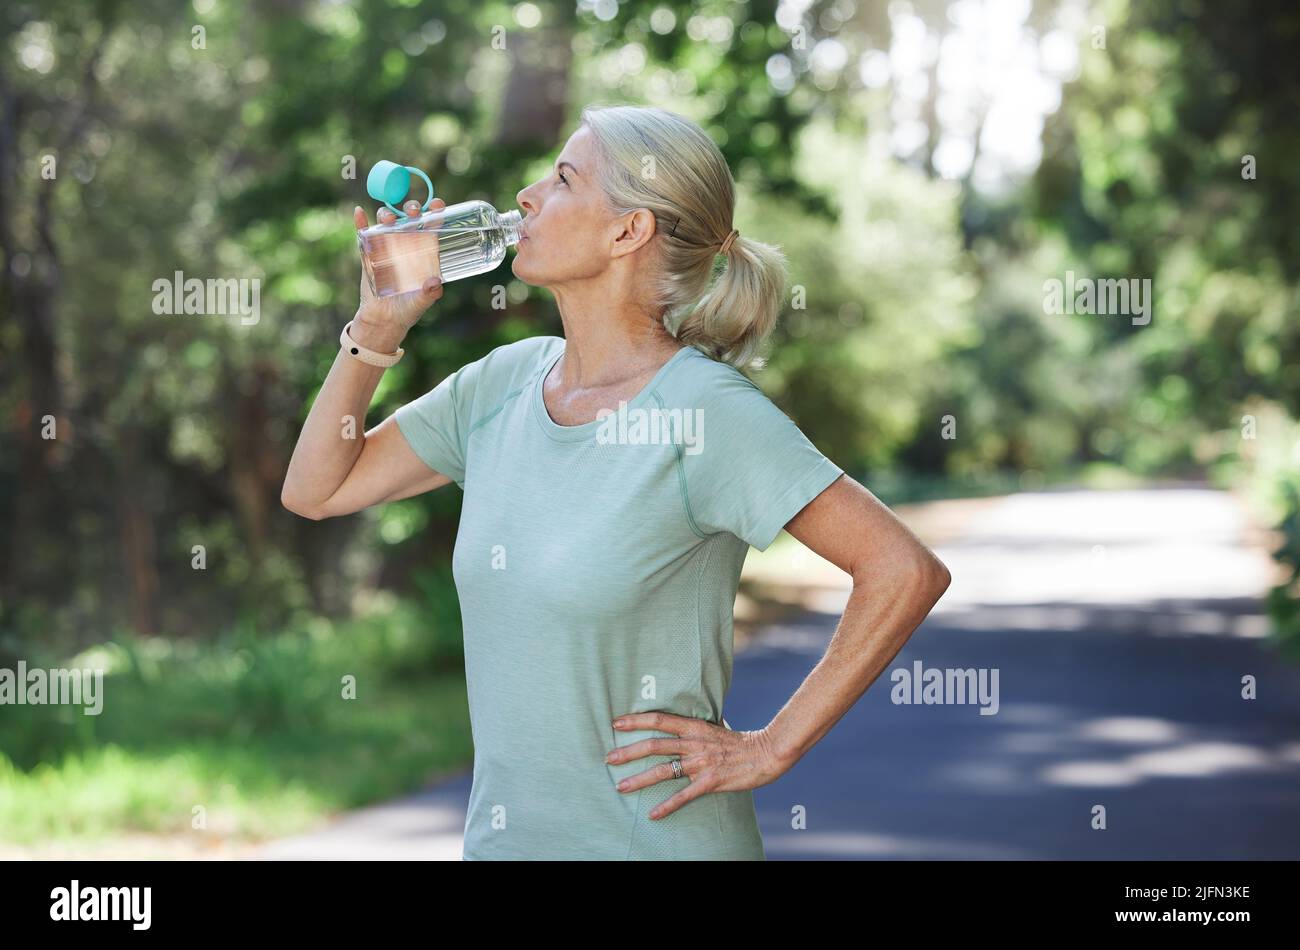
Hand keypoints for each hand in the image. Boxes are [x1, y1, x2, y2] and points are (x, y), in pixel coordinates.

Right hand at [351, 197, 446, 350]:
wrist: (383, 321)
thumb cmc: (407, 310)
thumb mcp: (420, 303)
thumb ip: (429, 294)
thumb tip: (435, 284)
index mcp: (424, 252)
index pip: (431, 226)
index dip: (435, 212)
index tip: (438, 205)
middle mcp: (407, 244)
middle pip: (409, 218)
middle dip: (411, 209)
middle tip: (413, 211)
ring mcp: (387, 246)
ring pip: (387, 222)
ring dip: (387, 215)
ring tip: (388, 219)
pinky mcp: (369, 254)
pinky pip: (363, 235)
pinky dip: (360, 223)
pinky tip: (359, 213)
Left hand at [606, 711, 788, 819]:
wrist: (766, 752)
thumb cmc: (739, 741)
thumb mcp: (713, 727)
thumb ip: (694, 727)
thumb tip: (677, 723)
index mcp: (694, 726)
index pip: (659, 720)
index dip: (636, 721)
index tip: (616, 723)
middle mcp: (694, 743)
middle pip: (654, 745)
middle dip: (629, 752)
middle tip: (609, 758)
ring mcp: (701, 763)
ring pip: (664, 770)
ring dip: (640, 780)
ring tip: (621, 786)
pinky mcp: (710, 782)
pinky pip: (684, 796)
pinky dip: (667, 806)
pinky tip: (653, 814)